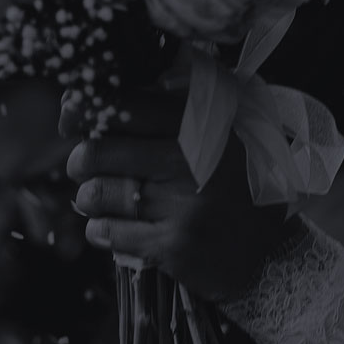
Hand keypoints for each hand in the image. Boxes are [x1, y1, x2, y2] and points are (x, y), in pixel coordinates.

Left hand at [61, 91, 291, 300]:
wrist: (273, 250)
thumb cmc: (234, 182)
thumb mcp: (220, 129)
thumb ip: (171, 102)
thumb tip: (104, 93)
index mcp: (200, 124)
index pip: (123, 106)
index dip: (85, 109)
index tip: (70, 117)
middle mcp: (191, 160)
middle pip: (97, 151)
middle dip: (79, 160)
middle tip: (83, 165)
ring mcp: (182, 205)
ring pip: (97, 194)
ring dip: (89, 197)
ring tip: (99, 198)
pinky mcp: (173, 245)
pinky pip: (109, 232)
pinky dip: (101, 229)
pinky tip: (111, 225)